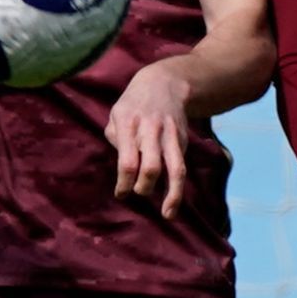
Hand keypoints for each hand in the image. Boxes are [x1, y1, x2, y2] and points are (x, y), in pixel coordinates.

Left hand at [105, 55, 203, 216]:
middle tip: (138, 193)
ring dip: (171, 194)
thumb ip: (115, 138)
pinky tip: (172, 204)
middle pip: (151, 167)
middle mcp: (151, 130)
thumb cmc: (133, 105)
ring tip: (167, 214)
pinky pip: (181, 166)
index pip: (127, 161)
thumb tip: (123, 168)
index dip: (124, 182)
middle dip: (144, 186)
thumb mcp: (116, 114)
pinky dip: (178, 188)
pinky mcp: (182, 140)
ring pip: (174, 169)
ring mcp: (170, 135)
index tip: (121, 194)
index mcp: (129, 124)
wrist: (165, 83)